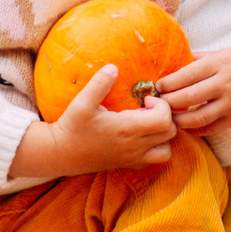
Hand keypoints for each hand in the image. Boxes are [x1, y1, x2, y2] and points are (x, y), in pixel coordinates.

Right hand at [6, 64, 176, 179]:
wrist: (60, 153)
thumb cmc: (72, 127)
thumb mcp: (81, 103)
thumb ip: (99, 84)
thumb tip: (113, 67)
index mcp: (127, 130)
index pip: (165, 120)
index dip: (162, 105)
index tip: (146, 98)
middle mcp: (135, 147)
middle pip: (171, 133)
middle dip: (166, 117)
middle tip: (148, 107)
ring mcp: (132, 158)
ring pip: (166, 151)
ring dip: (164, 135)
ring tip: (148, 122)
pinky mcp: (127, 164)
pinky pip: (153, 161)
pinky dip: (155, 149)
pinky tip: (140, 136)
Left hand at [155, 46, 230, 137]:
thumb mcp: (225, 53)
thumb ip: (199, 58)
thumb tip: (171, 58)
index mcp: (221, 63)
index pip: (187, 74)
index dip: (168, 82)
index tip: (157, 86)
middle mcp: (226, 83)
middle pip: (188, 97)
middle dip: (168, 102)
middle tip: (157, 103)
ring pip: (197, 117)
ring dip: (178, 119)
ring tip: (168, 116)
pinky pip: (209, 128)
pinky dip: (193, 129)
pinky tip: (184, 125)